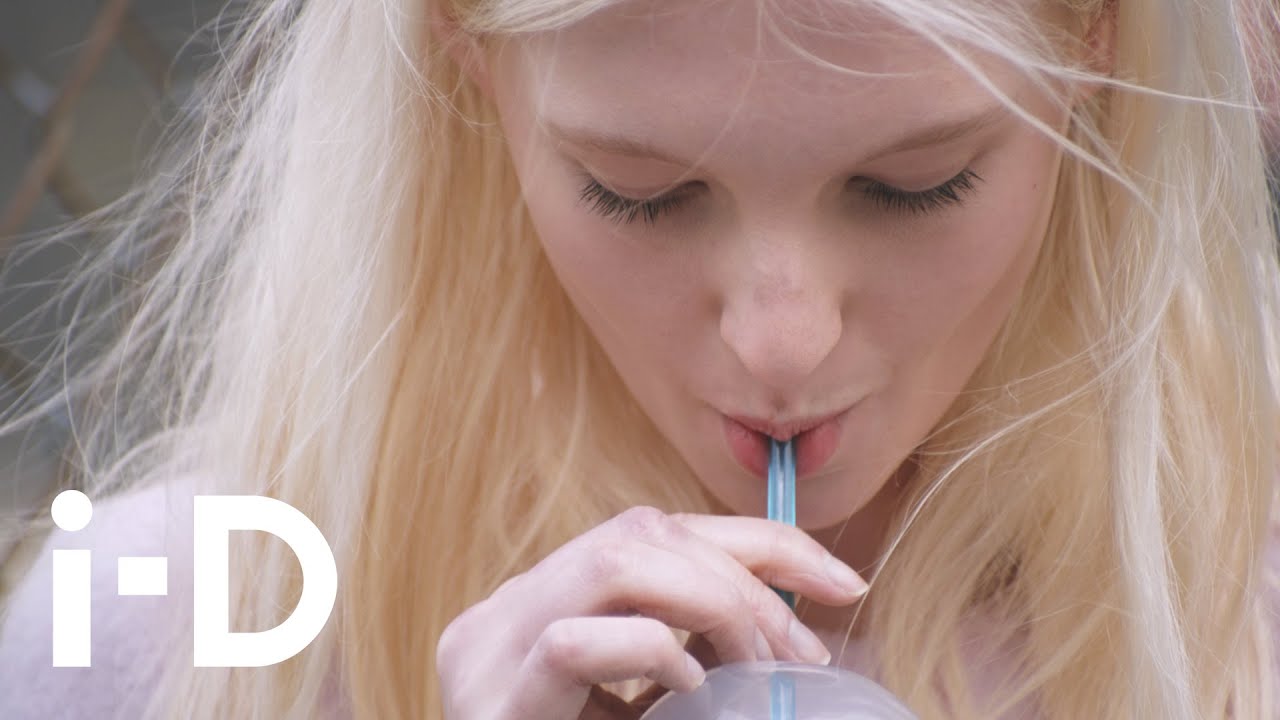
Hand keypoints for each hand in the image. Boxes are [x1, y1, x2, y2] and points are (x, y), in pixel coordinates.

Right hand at [436, 506, 869, 718]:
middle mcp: (504, 615)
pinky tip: (691, 687)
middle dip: (746, 577)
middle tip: (802, 651)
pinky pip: (572, 644)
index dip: (760, 542)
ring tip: (755, 666)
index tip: (841, 582)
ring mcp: (486, 657)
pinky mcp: (492, 709)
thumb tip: (791, 636)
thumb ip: (690, 660)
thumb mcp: (646, 708)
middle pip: (640, 531)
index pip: (655, 530)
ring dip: (713, 602)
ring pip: (611, 562)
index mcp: (541, 606)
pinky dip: (652, 652)